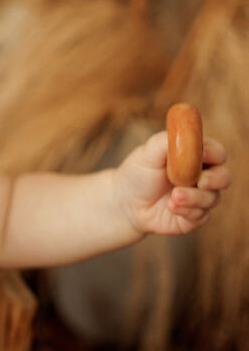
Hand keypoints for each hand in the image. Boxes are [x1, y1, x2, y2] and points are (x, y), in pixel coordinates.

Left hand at [114, 131, 230, 235]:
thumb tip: (182, 134)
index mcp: (195, 157)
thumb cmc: (138, 172)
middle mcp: (203, 177)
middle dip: (215, 179)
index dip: (213, 152)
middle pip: (224, 177)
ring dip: (194, 198)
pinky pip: (201, 215)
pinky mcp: (195, 216)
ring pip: (212, 198)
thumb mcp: (147, 153)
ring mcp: (200, 197)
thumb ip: (165, 142)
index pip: (216, 152)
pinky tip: (170, 206)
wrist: (125, 202)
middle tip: (200, 181)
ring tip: (173, 196)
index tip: (203, 154)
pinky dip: (186, 210)